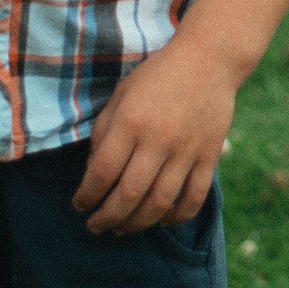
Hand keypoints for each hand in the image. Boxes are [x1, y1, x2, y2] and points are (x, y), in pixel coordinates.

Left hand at [73, 37, 236, 234]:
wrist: (210, 59)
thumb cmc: (158, 76)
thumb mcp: (121, 95)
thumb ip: (103, 132)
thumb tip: (94, 172)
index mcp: (131, 123)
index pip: (101, 173)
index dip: (86, 197)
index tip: (79, 205)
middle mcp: (158, 140)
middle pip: (128, 196)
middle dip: (105, 218)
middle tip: (95, 226)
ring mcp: (186, 150)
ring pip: (159, 203)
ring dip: (136, 224)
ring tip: (122, 228)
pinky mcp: (209, 155)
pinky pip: (194, 197)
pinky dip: (177, 216)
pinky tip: (162, 219)